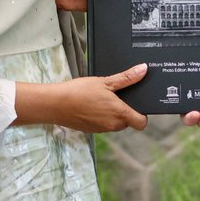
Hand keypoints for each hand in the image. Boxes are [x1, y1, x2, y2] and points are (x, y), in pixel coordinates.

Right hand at [16, 63, 148, 132]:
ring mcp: (101, 129)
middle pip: (128, 121)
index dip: (143, 114)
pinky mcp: (91, 130)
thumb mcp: (105, 81)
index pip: (141, 123)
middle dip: (125, 110)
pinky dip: (101, 116)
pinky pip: (102, 124)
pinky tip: (91, 104)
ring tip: (102, 98)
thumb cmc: (80, 91)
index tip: (138, 104)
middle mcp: (112, 125)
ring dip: (112, 113)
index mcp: (119, 114)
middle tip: (117, 95)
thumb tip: (143, 70)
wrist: (55, 104)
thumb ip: (126, 78)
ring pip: (114, 123)